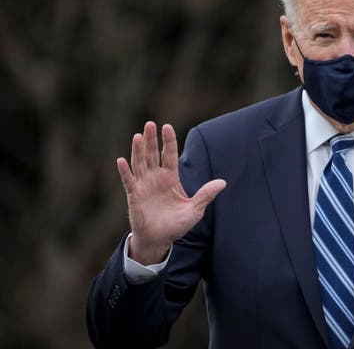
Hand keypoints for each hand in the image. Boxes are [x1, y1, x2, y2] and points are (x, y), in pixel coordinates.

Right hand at [116, 122, 225, 264]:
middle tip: (150, 124)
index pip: (169, 155)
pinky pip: (129, 181)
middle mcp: (156, 178)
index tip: (167, 126)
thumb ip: (206, 195)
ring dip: (138, 150)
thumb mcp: (195, 209)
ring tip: (138, 136)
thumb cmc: (176, 224)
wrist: (159, 240)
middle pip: (152, 154)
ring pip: (140, 163)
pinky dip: (125, 171)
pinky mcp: (134, 196)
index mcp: (170, 178)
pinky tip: (121, 160)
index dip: (168, 141)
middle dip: (151, 140)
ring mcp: (144, 186)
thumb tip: (223, 182)